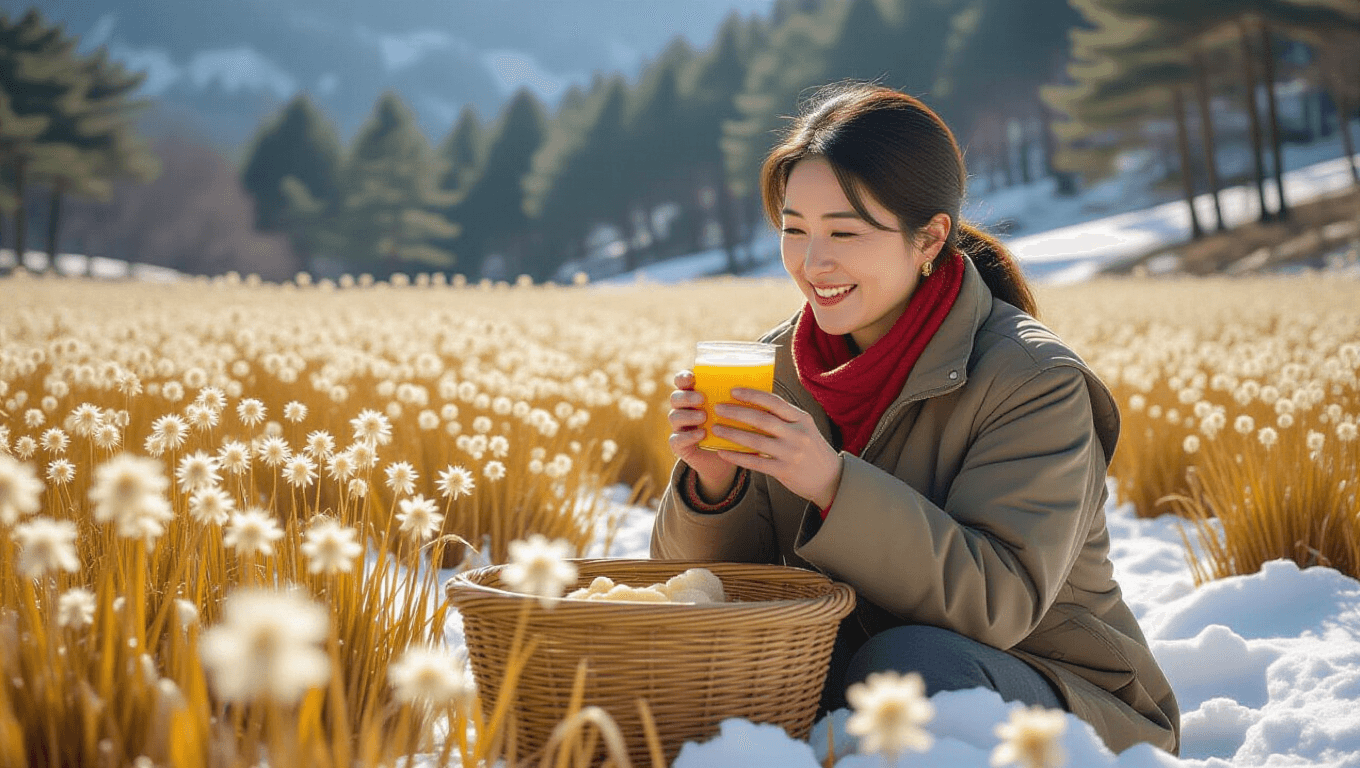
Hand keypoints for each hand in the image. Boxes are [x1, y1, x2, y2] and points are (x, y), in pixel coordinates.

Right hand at [667, 370, 738, 498]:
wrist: (725, 459)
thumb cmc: (732, 429)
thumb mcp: (737, 412)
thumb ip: (741, 398)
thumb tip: (764, 381)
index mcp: (694, 395)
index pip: (682, 381)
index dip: (683, 377)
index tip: (693, 377)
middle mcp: (683, 409)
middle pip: (675, 397)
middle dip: (687, 396)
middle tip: (701, 398)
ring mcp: (679, 427)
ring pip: (674, 417)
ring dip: (688, 415)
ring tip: (703, 416)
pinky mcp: (679, 445)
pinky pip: (676, 439)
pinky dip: (688, 436)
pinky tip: (702, 434)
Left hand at [709, 387, 842, 509]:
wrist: (830, 478)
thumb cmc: (812, 449)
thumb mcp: (804, 428)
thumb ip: (784, 418)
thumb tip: (753, 404)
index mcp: (801, 418)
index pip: (774, 402)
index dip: (752, 395)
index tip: (733, 391)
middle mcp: (797, 434)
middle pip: (761, 420)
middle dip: (736, 412)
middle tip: (718, 408)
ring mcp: (790, 453)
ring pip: (755, 441)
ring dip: (732, 434)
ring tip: (716, 428)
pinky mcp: (784, 471)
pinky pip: (755, 462)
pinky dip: (737, 457)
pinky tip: (723, 452)